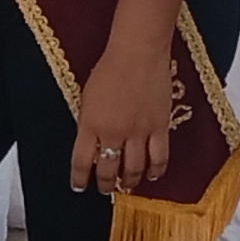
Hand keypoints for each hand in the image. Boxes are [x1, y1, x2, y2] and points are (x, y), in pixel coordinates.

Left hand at [69, 27, 176, 194]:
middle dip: (106, 184)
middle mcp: (114, 132)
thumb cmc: (110, 68)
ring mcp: (138, 131)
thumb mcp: (87, 98)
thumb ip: (89, 124)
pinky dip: (156, 170)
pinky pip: (159, 157)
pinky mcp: (160, 126)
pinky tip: (152, 175)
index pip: (82, 162)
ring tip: (127, 185)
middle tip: (106, 188)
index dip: (80, 179)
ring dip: (130, 181)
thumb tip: (93, 146)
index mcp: (91, 124)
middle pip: (109, 170)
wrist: (138, 51)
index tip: (79, 186)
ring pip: (135, 169)